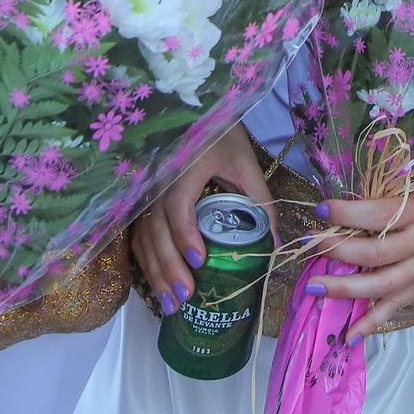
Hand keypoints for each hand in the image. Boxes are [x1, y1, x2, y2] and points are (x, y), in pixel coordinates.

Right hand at [129, 126, 270, 309]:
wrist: (195, 109)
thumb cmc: (222, 134)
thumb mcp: (246, 163)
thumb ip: (260, 201)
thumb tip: (275, 245)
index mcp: (184, 167)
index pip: (178, 204)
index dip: (185, 234)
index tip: (200, 261)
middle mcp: (158, 181)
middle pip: (156, 229)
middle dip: (168, 266)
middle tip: (185, 296)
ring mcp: (147, 191)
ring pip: (144, 236)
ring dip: (155, 271)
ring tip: (171, 304)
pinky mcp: (144, 200)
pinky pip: (139, 235)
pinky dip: (146, 261)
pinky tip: (157, 284)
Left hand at [309, 162, 413, 340]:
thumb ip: (393, 200)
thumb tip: (349, 212)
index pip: (376, 215)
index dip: (345, 213)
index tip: (320, 209)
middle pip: (374, 254)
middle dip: (337, 251)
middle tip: (312, 244)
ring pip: (381, 286)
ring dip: (345, 289)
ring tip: (315, 287)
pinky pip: (398, 305)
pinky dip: (374, 321)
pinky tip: (350, 332)